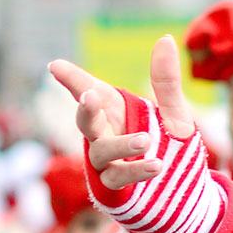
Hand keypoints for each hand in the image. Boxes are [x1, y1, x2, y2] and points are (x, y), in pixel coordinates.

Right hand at [43, 36, 195, 193]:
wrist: (177, 193)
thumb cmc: (166, 147)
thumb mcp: (172, 113)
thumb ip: (165, 81)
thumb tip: (165, 38)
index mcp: (113, 111)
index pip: (89, 91)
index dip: (72, 79)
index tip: (55, 66)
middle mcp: (103, 134)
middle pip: (86, 120)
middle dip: (86, 108)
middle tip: (89, 96)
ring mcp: (105, 162)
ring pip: (102, 150)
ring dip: (122, 145)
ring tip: (146, 141)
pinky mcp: (114, 186)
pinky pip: (120, 176)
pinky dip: (137, 170)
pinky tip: (156, 165)